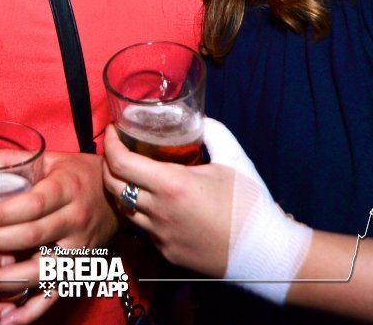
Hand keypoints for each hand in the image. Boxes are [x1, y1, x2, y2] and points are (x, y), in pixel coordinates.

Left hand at [0, 151, 120, 324]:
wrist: (115, 197)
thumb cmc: (76, 175)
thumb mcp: (50, 158)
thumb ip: (12, 160)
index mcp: (68, 190)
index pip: (34, 204)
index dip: (4, 213)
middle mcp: (75, 221)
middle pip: (33, 236)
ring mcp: (79, 250)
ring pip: (42, 270)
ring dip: (6, 280)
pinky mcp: (78, 272)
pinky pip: (54, 296)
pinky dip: (31, 311)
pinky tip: (5, 319)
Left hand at [120, 117, 312, 305]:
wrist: (264, 251)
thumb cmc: (250, 203)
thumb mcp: (233, 158)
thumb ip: (213, 132)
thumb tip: (200, 119)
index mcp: (171, 184)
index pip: (121, 162)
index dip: (110, 143)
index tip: (114, 131)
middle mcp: (158, 211)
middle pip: (112, 185)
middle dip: (108, 163)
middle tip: (117, 149)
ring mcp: (159, 235)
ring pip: (125, 209)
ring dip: (122, 189)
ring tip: (132, 175)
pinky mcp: (166, 252)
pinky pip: (144, 228)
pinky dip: (142, 212)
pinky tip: (155, 202)